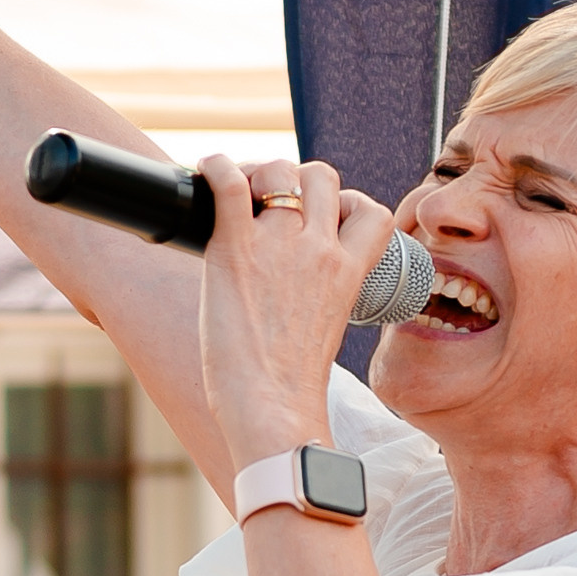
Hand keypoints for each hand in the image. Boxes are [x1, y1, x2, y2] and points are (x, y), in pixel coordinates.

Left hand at [195, 153, 395, 471]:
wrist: (272, 408)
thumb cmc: (290, 387)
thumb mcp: (325, 330)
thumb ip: (318, 297)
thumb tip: (292, 294)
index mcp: (348, 272)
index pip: (370, 212)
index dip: (347, 202)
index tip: (325, 218)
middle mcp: (319, 250)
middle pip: (321, 176)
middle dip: (296, 179)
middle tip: (269, 205)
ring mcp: (279, 245)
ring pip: (278, 170)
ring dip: (257, 172)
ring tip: (238, 196)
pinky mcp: (236, 248)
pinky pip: (228, 182)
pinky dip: (215, 167)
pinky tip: (206, 171)